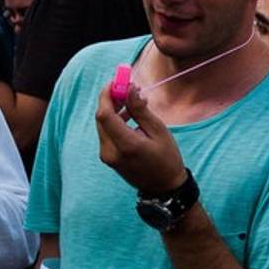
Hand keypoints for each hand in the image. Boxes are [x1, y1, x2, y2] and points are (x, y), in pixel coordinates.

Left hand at [94, 81, 187, 196]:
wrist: (163, 187)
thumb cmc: (166, 158)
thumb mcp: (159, 131)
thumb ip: (141, 110)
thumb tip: (129, 89)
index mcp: (125, 145)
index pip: (105, 115)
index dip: (107, 95)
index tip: (117, 81)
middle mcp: (110, 151)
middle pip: (101, 118)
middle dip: (111, 99)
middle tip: (126, 86)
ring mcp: (107, 156)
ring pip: (103, 125)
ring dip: (114, 109)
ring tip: (133, 100)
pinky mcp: (108, 157)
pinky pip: (106, 133)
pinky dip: (115, 120)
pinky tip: (130, 115)